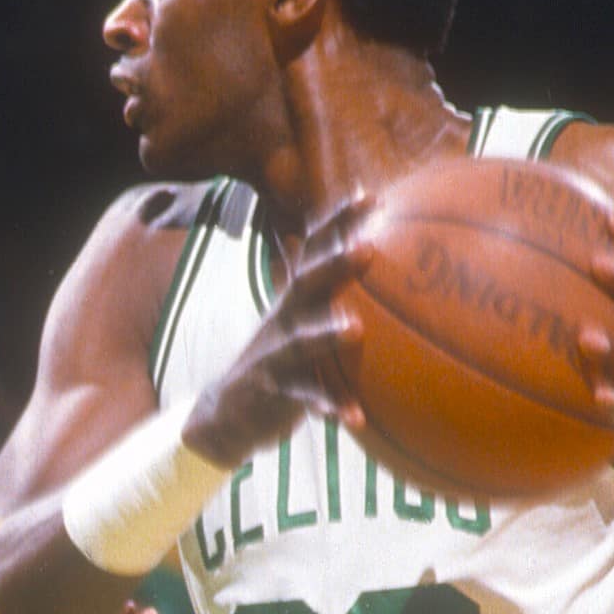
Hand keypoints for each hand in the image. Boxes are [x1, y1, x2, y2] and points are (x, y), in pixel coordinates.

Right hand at [182, 196, 369, 465]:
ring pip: (301, 341)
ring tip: (355, 329)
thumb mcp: (303, 324)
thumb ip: (335, 298)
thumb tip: (388, 271)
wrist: (226, 412)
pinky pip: (304, 399)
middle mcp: (283, 319)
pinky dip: (330, 406)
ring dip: (327, 333)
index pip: (316, 249)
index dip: (339, 222)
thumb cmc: (282, 361)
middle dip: (335, 264)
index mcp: (295, 298)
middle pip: (307, 284)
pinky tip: (356, 418)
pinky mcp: (272, 391)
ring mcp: (274, 354)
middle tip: (367, 247)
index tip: (370, 196)